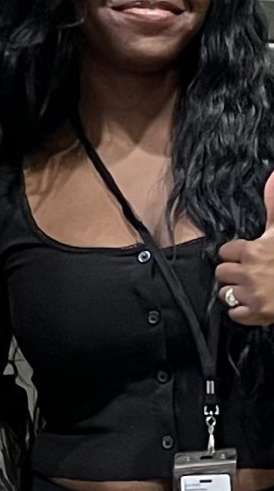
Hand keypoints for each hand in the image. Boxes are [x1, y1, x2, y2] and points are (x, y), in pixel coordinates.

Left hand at [216, 170, 273, 325]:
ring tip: (251, 289)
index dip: (234, 255)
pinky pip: (235, 314)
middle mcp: (247, 272)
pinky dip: (242, 311)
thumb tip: (272, 175)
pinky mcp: (257, 314)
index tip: (246, 257)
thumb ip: (272, 205)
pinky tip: (254, 304)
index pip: (224, 252)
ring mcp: (251, 294)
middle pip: (221, 273)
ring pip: (225, 293)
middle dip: (232, 274)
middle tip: (247, 274)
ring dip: (235, 293)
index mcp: (251, 251)